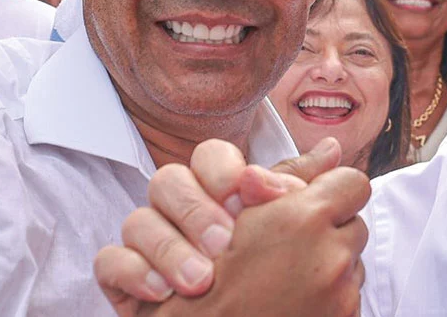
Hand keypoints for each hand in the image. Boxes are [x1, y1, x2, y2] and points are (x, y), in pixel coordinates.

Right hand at [95, 137, 354, 315]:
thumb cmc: (268, 281)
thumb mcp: (292, 231)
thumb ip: (304, 191)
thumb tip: (335, 152)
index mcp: (220, 194)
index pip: (212, 156)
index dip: (229, 172)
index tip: (258, 197)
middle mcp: (182, 212)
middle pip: (170, 179)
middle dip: (200, 209)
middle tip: (227, 242)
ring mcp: (150, 244)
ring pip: (138, 217)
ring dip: (172, 247)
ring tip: (203, 279)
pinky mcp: (125, 279)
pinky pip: (111, 260)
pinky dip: (136, 273)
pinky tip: (163, 293)